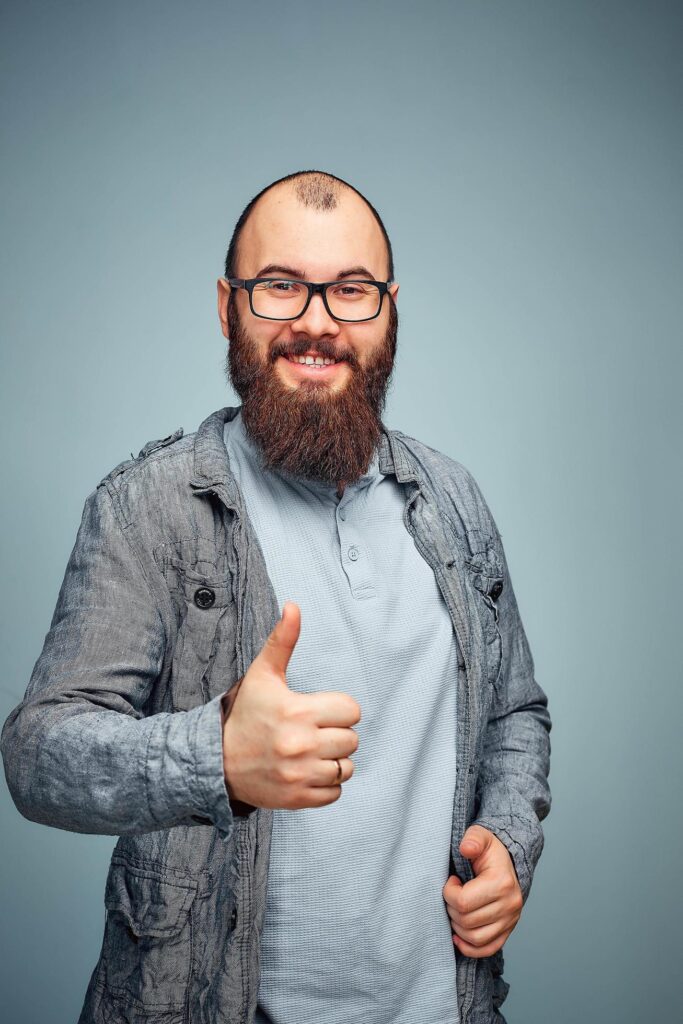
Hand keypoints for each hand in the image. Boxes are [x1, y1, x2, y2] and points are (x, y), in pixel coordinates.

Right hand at [221, 602, 360, 810]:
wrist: (215, 762)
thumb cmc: (245, 715)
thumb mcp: (262, 675)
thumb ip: (283, 640)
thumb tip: (294, 606)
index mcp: (298, 711)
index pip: (352, 711)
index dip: (338, 709)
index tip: (318, 710)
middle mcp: (301, 745)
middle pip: (352, 740)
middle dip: (335, 735)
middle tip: (312, 732)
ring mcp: (299, 775)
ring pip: (346, 768)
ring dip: (333, 761)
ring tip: (310, 753)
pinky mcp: (297, 799)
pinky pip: (335, 793)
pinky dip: (325, 785)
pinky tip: (306, 772)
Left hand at [442, 824, 522, 957]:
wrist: (508, 862)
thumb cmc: (490, 851)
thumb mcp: (481, 837)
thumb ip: (473, 839)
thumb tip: (466, 848)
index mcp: (501, 883)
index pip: (464, 901)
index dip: (449, 893)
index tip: (452, 880)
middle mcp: (509, 905)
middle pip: (467, 921)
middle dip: (452, 908)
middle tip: (453, 895)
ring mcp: (510, 920)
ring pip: (475, 938)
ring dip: (458, 926)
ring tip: (457, 909)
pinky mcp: (508, 931)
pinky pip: (488, 949)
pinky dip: (470, 947)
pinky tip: (459, 936)